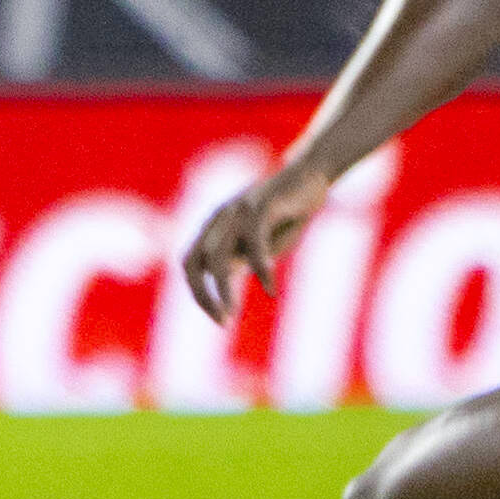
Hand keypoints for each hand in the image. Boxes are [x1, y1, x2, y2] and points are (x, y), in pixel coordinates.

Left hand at [182, 162, 334, 326]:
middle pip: (193, 262)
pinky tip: (270, 289)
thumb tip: (225, 294)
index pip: (189, 264)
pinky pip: (254, 243)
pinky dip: (260, 270)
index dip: (198, 294)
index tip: (220, 318)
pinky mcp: (261, 205)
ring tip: (233, 314)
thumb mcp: (258, 244)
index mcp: (212, 226)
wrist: (310, 176)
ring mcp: (237, 210)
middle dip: (203, 297)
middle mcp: (218, 217)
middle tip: (223, 322)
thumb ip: (239, 264)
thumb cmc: (284, 214)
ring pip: (217, 257)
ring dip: (222, 291)